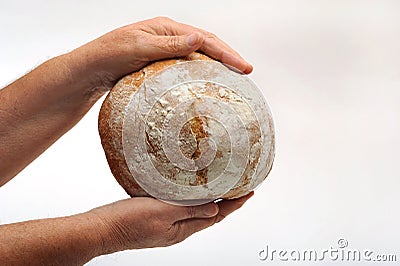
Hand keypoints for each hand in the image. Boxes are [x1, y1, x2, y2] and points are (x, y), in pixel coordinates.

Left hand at [69, 16, 252, 93]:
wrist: (89, 70)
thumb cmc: (108, 55)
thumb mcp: (138, 48)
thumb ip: (169, 45)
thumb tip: (199, 38)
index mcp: (166, 28)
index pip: (204, 39)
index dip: (227, 52)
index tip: (245, 66)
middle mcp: (168, 37)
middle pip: (206, 45)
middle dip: (228, 57)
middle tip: (248, 71)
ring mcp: (165, 51)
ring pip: (198, 57)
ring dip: (217, 65)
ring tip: (235, 78)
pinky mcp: (160, 65)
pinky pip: (186, 68)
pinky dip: (200, 75)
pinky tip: (208, 85)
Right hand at [90, 192, 253, 252]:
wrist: (102, 229)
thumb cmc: (129, 222)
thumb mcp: (163, 213)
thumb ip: (190, 211)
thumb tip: (216, 209)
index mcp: (183, 230)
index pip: (217, 216)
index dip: (235, 204)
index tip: (250, 192)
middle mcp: (179, 229)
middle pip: (210, 215)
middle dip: (227, 202)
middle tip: (240, 187)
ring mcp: (168, 224)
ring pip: (197, 211)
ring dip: (211, 200)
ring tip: (222, 187)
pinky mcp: (157, 218)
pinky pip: (182, 208)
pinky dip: (193, 199)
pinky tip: (191, 191)